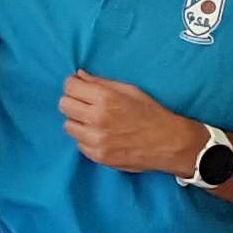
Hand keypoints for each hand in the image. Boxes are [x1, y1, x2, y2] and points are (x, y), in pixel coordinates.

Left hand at [60, 71, 202, 175]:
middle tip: (86, 104)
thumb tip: (79, 75)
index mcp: (105, 98)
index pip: (70, 87)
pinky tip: (102, 135)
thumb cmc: (151, 113)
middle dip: (73, 101)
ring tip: (95, 121)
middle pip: (64, 105)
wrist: (168, 142)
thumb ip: (101, 83)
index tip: (79, 87)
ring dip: (78, 121)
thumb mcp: (129, 90)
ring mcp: (96, 140)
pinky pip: (79, 143)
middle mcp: (97, 119)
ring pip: (68, 125)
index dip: (73, 85)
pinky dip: (86, 138)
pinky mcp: (98, 156)